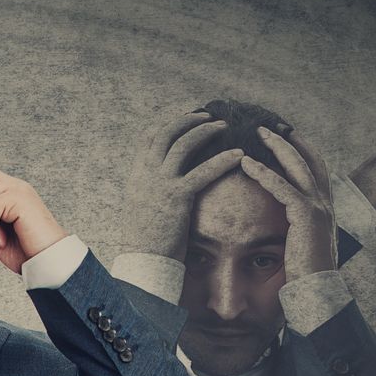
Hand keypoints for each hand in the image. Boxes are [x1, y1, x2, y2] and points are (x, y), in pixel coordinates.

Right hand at [121, 113, 247, 261]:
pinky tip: (238, 155)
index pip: (149, 138)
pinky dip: (222, 160)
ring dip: (205, 130)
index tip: (186, 119)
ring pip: (183, 144)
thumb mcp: (140, 207)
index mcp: (137, 175)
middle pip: (167, 133)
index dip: (169, 124)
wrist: (143, 260)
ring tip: (223, 126)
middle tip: (208, 115)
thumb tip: (162, 181)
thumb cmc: (145, 239)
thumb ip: (149, 188)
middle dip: (189, 120)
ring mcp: (161, 184)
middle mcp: (147, 174)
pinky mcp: (177, 197)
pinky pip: (203, 171)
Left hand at [238, 127, 336, 280]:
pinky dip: (264, 173)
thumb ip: (295, 226)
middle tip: (270, 124)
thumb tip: (282, 222)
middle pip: (309, 160)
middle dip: (289, 140)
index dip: (302, 149)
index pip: (316, 168)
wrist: (318, 290)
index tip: (287, 133)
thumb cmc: (306, 273)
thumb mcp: (302, 243)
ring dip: (277, 147)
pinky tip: (247, 163)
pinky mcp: (306, 217)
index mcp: (325, 208)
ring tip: (258, 133)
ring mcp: (319, 208)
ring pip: (298, 166)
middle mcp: (325, 203)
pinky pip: (283, 187)